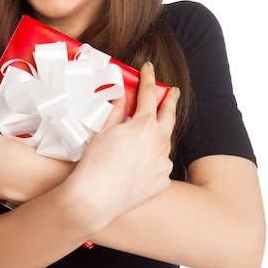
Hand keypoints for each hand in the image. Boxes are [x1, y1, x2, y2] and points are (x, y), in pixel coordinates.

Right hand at [62, 62, 180, 228]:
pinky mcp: (162, 181)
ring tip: (149, 132)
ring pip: (164, 142)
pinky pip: (160, 164)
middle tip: (172, 91)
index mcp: (145, 125)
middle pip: (169, 114)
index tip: (148, 68)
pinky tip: (140, 162)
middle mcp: (160, 142)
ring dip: (159, 133)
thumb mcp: (105, 130)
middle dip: (171, 100)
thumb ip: (117, 109)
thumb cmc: (96, 163)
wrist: (95, 198)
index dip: (148, 78)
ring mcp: (164, 163)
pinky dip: (153, 159)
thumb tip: (122, 93)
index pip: (149, 94)